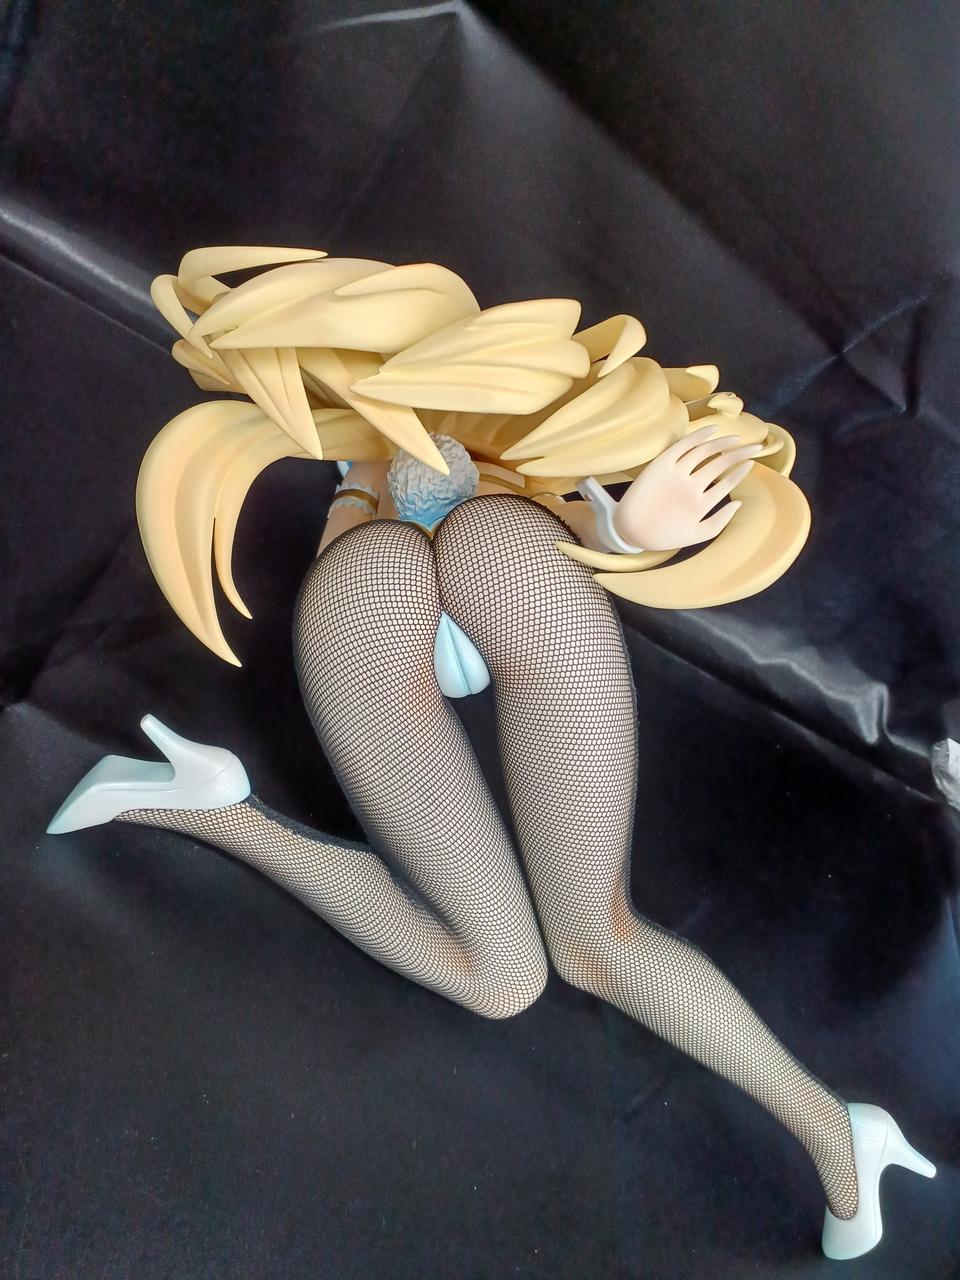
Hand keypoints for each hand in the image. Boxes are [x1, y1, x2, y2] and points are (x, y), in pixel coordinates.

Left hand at [613, 425, 762, 550]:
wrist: (627, 528)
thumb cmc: (662, 535)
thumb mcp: (694, 536)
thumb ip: (719, 522)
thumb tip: (739, 504)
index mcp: (699, 506)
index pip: (727, 483)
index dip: (741, 471)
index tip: (751, 463)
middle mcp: (689, 488)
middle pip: (721, 464)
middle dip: (741, 453)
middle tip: (756, 447)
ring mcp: (674, 474)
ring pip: (705, 451)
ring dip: (724, 443)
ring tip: (736, 439)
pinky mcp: (659, 464)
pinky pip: (683, 445)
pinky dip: (699, 435)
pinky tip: (712, 430)